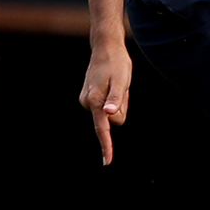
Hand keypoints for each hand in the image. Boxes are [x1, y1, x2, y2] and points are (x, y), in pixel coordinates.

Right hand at [80, 39, 131, 164]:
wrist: (106, 48)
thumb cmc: (117, 63)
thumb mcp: (122, 80)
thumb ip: (115, 98)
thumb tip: (108, 114)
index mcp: (95, 102)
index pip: (102, 129)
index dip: (106, 146)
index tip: (107, 161)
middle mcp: (87, 103)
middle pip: (114, 119)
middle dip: (122, 106)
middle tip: (121, 87)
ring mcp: (86, 100)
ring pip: (111, 112)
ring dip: (118, 101)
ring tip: (116, 83)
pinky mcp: (89, 97)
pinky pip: (107, 106)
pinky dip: (113, 97)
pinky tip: (111, 84)